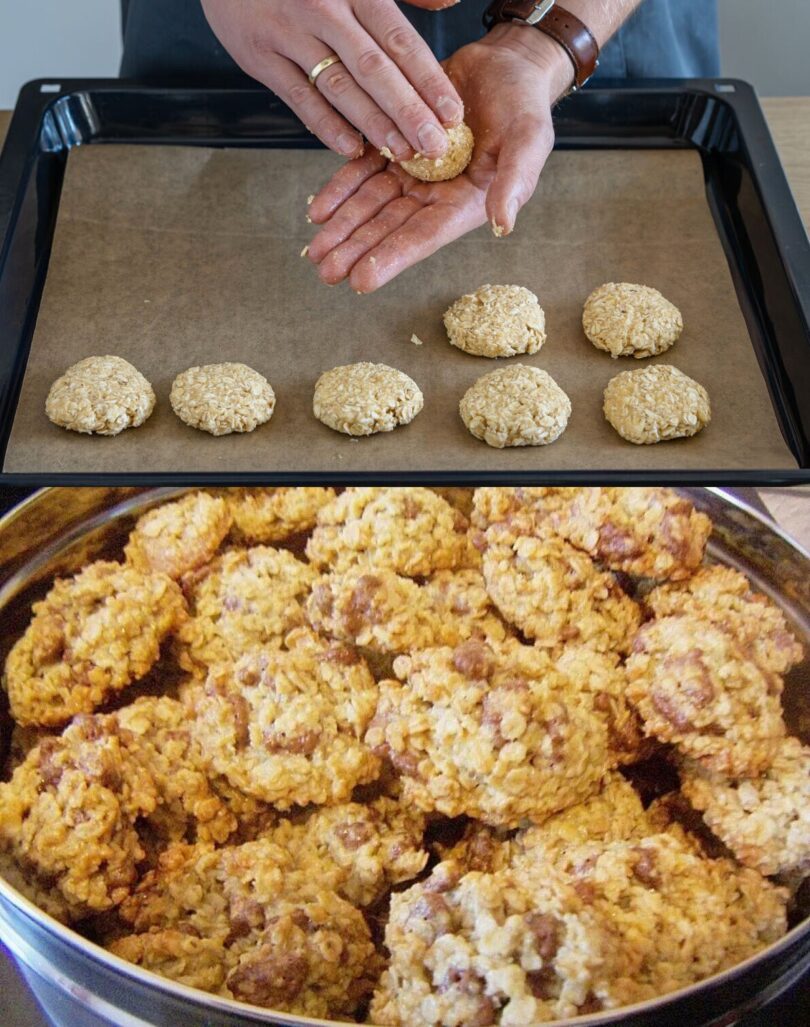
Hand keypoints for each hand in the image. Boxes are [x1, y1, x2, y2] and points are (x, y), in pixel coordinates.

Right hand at [200, 0, 463, 158]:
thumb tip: (449, 3)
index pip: (400, 40)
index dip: (429, 80)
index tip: (453, 114)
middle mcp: (324, 9)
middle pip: (375, 69)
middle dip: (409, 112)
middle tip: (435, 147)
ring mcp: (290, 34)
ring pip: (340, 87)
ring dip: (373, 124)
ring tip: (402, 153)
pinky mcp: (261, 56)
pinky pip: (300, 98)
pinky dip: (326, 126)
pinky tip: (350, 149)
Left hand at [306, 24, 572, 292]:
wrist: (506, 66)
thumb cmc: (525, 106)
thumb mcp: (530, 140)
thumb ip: (515, 181)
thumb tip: (502, 224)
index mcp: (464, 203)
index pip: (423, 236)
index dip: (392, 257)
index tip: (362, 279)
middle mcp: (434, 194)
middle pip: (389, 227)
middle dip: (356, 249)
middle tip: (326, 271)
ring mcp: (412, 172)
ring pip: (370, 204)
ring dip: (342, 227)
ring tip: (315, 251)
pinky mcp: (394, 144)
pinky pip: (362, 170)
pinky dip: (341, 190)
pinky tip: (318, 210)